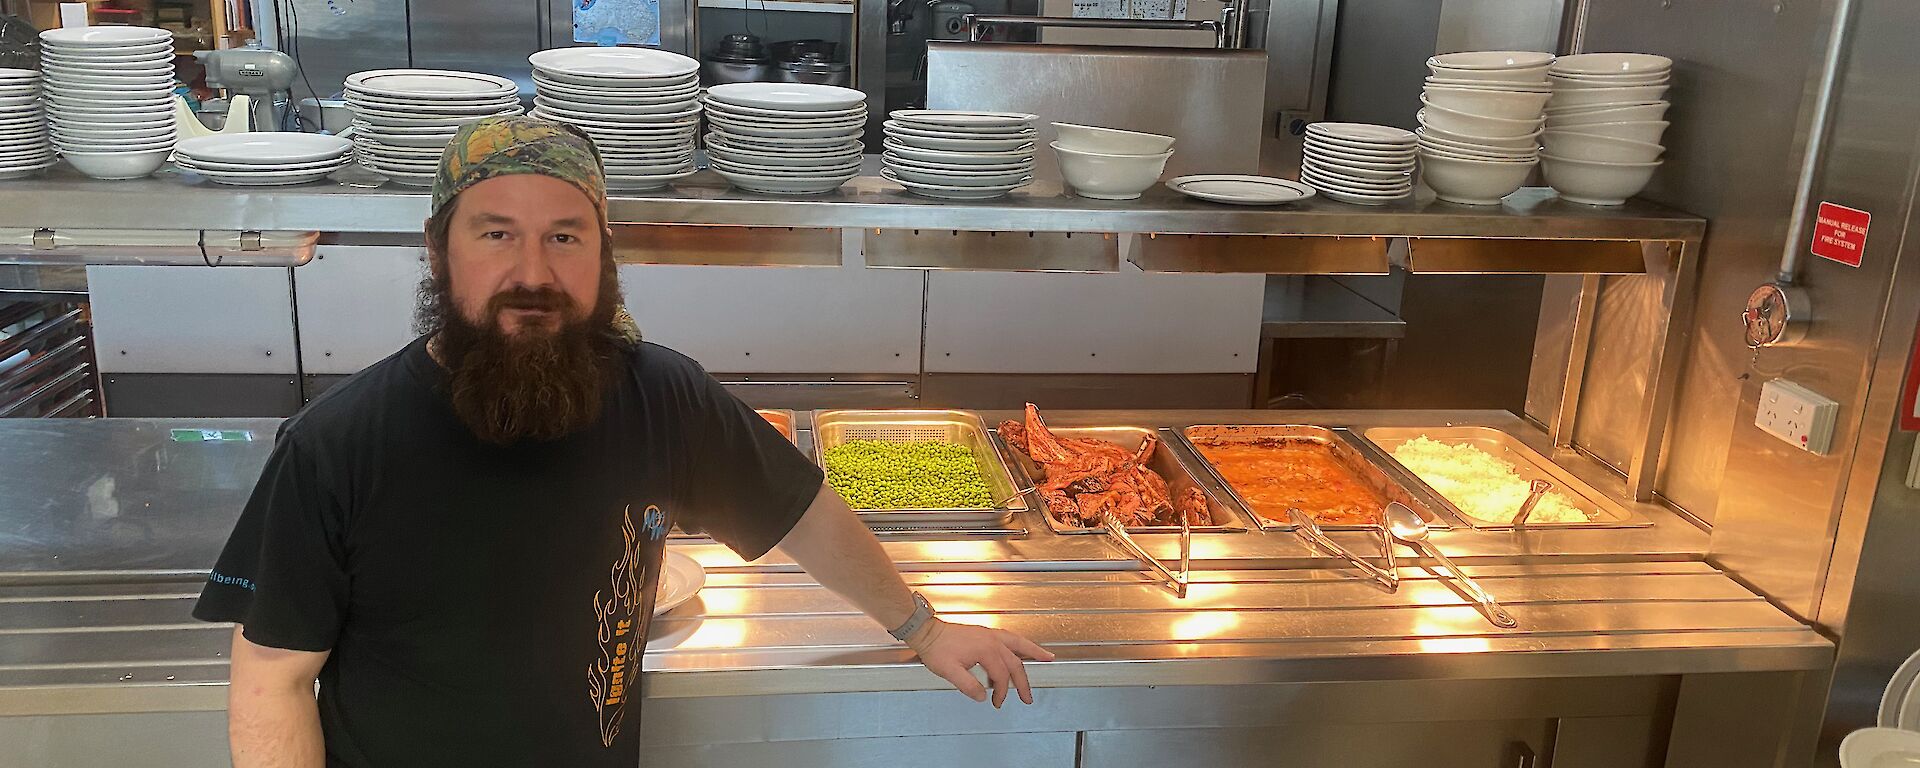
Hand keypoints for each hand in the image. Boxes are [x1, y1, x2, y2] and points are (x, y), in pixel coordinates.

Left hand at [907, 619, 1055, 706]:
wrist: (928, 632)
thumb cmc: (937, 649)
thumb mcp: (949, 672)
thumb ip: (968, 685)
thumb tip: (983, 696)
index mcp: (985, 650)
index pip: (1001, 676)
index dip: (1001, 692)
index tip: (997, 702)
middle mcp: (992, 640)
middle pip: (1015, 663)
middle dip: (1023, 682)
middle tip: (1028, 698)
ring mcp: (990, 635)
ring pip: (1018, 644)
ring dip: (1034, 651)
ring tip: (1047, 657)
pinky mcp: (986, 633)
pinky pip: (1010, 638)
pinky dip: (1021, 644)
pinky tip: (1023, 649)